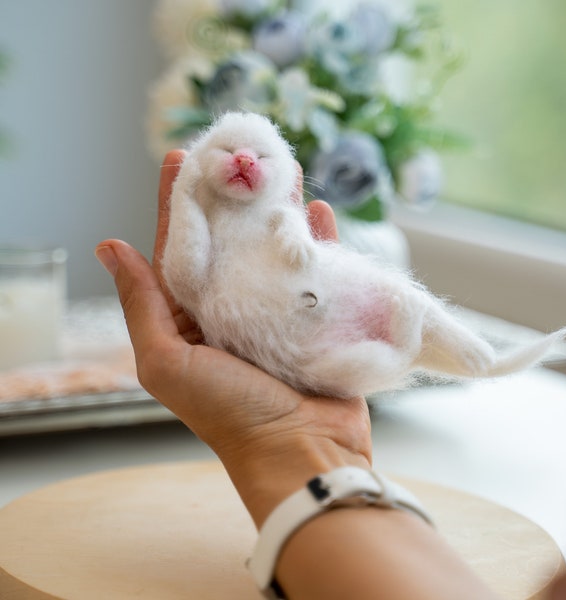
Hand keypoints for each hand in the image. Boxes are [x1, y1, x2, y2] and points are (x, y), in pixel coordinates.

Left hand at [95, 151, 371, 526]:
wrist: (301, 452)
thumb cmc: (229, 413)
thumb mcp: (166, 361)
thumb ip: (142, 304)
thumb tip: (108, 247)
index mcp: (193, 316)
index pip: (180, 247)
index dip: (178, 203)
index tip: (182, 159)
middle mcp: (233, 308)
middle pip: (230, 239)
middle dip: (231, 195)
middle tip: (237, 152)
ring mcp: (277, 309)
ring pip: (273, 246)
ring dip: (275, 208)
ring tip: (279, 167)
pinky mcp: (319, 315)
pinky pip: (319, 267)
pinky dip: (318, 238)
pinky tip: (317, 208)